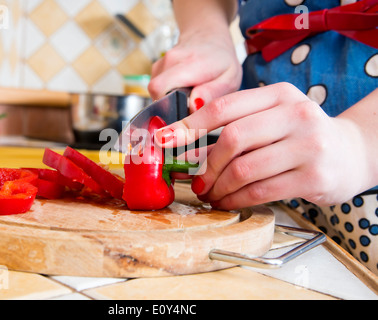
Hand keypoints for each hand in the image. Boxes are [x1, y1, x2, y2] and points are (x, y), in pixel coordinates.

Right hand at [148, 28, 241, 112]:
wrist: (209, 36)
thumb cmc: (222, 61)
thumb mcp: (229, 79)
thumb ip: (212, 93)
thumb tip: (193, 107)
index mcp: (190, 63)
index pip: (160, 88)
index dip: (168, 107)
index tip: (183, 115)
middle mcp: (171, 60)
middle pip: (157, 94)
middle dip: (171, 106)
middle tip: (190, 106)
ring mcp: (161, 63)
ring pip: (157, 93)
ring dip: (171, 99)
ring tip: (189, 94)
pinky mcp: (156, 69)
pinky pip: (158, 89)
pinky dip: (168, 93)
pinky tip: (182, 88)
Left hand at [155, 82, 370, 209]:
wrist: (351, 152)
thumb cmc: (300, 135)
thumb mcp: (273, 118)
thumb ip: (237, 126)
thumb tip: (187, 146)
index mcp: (279, 95)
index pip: (224, 107)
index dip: (189, 125)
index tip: (164, 140)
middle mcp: (296, 114)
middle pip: (233, 138)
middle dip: (206, 165)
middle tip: (196, 181)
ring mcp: (307, 146)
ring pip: (245, 169)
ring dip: (219, 187)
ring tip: (210, 195)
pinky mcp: (313, 177)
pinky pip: (261, 192)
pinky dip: (236, 200)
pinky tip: (227, 202)